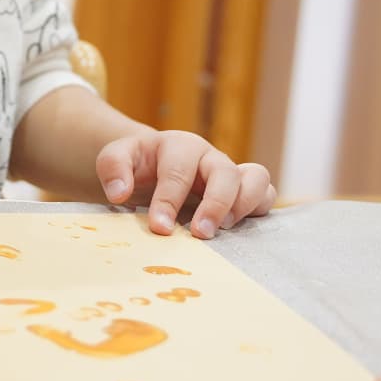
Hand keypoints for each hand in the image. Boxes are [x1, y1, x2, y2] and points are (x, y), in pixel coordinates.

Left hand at [95, 130, 273, 236]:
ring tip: (223, 230)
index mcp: (178, 146)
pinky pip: (267, 194)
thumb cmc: (138, 165)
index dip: (169, 200)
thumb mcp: (117, 158)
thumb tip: (119, 193)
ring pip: (256, 178)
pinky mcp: (244, 191)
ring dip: (243, 205)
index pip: (178, 170)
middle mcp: (209, 157)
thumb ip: (113, 168)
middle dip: (213, 205)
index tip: (160, 228)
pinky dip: (259, 209)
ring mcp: (230, 173)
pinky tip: (239, 230)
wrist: (153, 166)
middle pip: (224, 172)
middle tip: (199, 234)